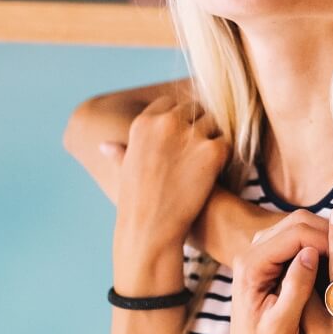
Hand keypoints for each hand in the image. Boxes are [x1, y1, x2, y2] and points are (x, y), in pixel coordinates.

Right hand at [111, 95, 227, 279]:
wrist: (151, 230)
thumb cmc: (136, 204)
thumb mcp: (125, 171)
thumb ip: (121, 152)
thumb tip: (106, 146)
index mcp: (144, 122)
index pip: (170, 103)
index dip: (178, 118)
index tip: (180, 136)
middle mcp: (166, 122)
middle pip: (195, 108)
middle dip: (198, 125)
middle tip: (196, 151)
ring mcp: (191, 135)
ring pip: (214, 123)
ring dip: (212, 139)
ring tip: (204, 163)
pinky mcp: (212, 151)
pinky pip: (226, 143)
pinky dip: (224, 156)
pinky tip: (215, 172)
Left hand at [229, 212, 330, 333]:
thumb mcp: (282, 328)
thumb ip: (295, 289)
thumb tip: (310, 254)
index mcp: (251, 268)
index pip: (296, 233)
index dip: (329, 238)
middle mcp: (249, 257)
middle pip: (296, 222)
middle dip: (330, 232)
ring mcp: (258, 259)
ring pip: (298, 228)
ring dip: (326, 237)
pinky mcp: (268, 266)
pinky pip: (297, 242)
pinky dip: (320, 246)